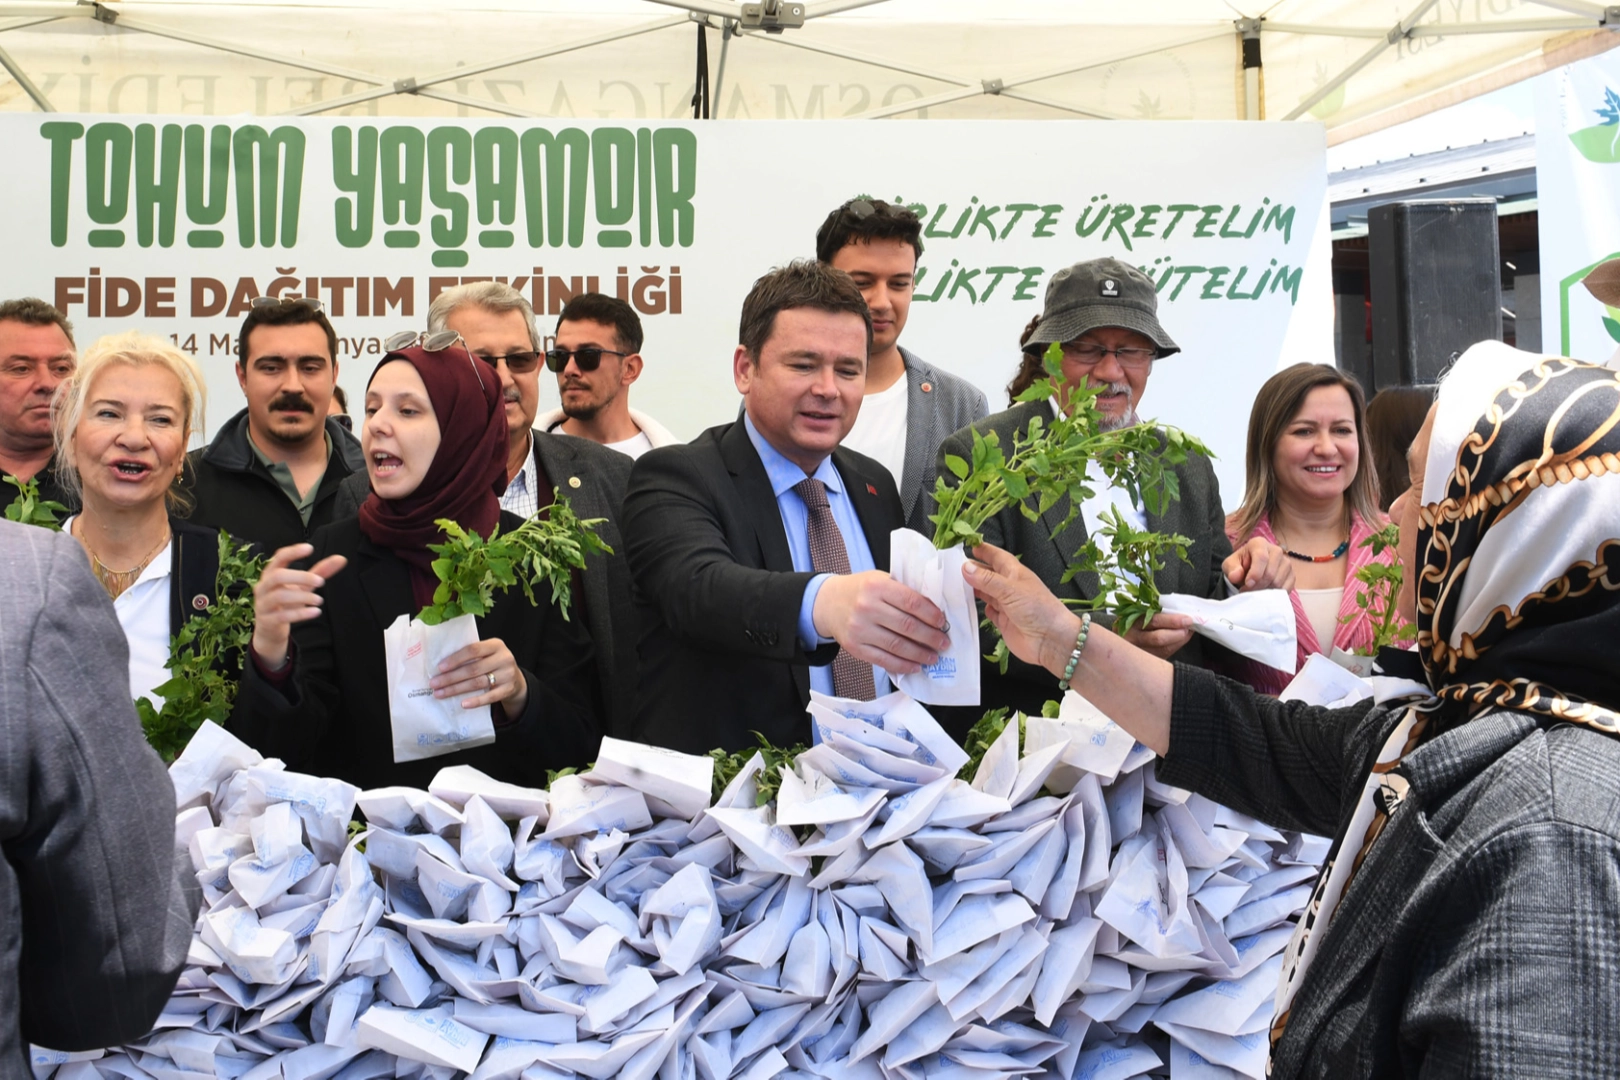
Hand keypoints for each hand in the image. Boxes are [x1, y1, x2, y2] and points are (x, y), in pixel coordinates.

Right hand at [251, 544, 347, 668]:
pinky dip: (301, 613)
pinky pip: (282, 616)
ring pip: (280, 596)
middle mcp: (263, 586)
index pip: (279, 557)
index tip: (310, 548)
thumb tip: (341, 559)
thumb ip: (320, 572)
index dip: (293, 552)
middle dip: (301, 577)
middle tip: (321, 581)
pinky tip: (316, 612)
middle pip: (278, 576)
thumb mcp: (304, 586)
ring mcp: (263, 604)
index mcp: (271, 573)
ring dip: (303, 597)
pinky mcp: (267, 620)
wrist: (271, 630)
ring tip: (320, 600)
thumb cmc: (287, 603)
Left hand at [430, 637, 528, 714]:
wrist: (515, 678)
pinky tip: (463, 704)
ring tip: (440, 694)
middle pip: (473, 669)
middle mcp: (504, 658)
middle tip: (434, 684)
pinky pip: (490, 697)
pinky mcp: (509, 689)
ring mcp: (508, 674)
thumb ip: (471, 656)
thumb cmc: (493, 664)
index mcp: (496, 645)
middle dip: (451, 677)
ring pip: (478, 683)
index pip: (473, 650)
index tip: (439, 668)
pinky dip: (476, 701)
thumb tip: (441, 666)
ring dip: (457, 689)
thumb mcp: (487, 654)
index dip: (455, 659)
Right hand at [812, 570, 949, 673]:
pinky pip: (883, 660)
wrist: (827, 603)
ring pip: (897, 646)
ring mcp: (859, 629)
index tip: (942, 622)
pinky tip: (915, 666)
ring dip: (920, 654)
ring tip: (933, 657)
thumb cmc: (861, 590)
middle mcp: (867, 607)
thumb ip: (903, 591)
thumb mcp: (880, 580)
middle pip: (907, 626)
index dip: (931, 614)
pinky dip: (902, 665)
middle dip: (930, 637)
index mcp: (877, 587)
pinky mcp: (855, 647)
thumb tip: (934, 611)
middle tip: (944, 643)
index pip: (911, 602)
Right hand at [963, 543, 1080, 677]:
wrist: (1050, 640)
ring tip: (956, 585)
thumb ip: (986, 579)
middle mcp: (1010, 588)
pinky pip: (989, 612)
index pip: (998, 557)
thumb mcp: (1010, 590)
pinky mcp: (1003, 622)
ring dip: (974, 589)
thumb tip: (965, 567)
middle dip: (974, 570)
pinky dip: (980, 609)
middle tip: (955, 566)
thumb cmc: (1037, 609)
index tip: (970, 545)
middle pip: (989, 575)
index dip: (985, 551)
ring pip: (986, 593)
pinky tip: (971, 607)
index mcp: (1015, 574)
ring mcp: (1007, 605)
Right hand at [1121, 613, 1194, 659]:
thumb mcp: (1135, 612)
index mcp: (1129, 622)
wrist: (1112, 641)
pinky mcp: (1143, 662)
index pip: (1153, 621)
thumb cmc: (1130, 622)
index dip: (1172, 620)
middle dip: (1178, 632)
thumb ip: (1153, 612)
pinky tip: (1180, 640)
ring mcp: (1136, 652)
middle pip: (1158, 638)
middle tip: (1189, 626)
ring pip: (1162, 650)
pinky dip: (1174, 647)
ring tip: (1186, 632)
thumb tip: (1178, 613)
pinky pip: (1163, 656)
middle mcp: (1131, 638)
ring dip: (1179, 640)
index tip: (1186, 618)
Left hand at [1224, 537, 1294, 591]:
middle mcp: (1276, 550)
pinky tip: (1265, 593)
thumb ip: (1231, 569)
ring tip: (1254, 591)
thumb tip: (1236, 576)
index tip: (1247, 584)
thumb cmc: (1239, 565)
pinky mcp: (1291, 574)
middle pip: (1270, 573)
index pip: (1262, 558)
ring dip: (1265, 591)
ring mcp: (1286, 562)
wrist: (1249, 570)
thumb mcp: (1230, 565)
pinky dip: (1274, 594)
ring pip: (1278, 582)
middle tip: (1247, 591)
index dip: (1255, 573)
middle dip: (1258, 585)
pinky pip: (1286, 588)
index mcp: (1259, 543)